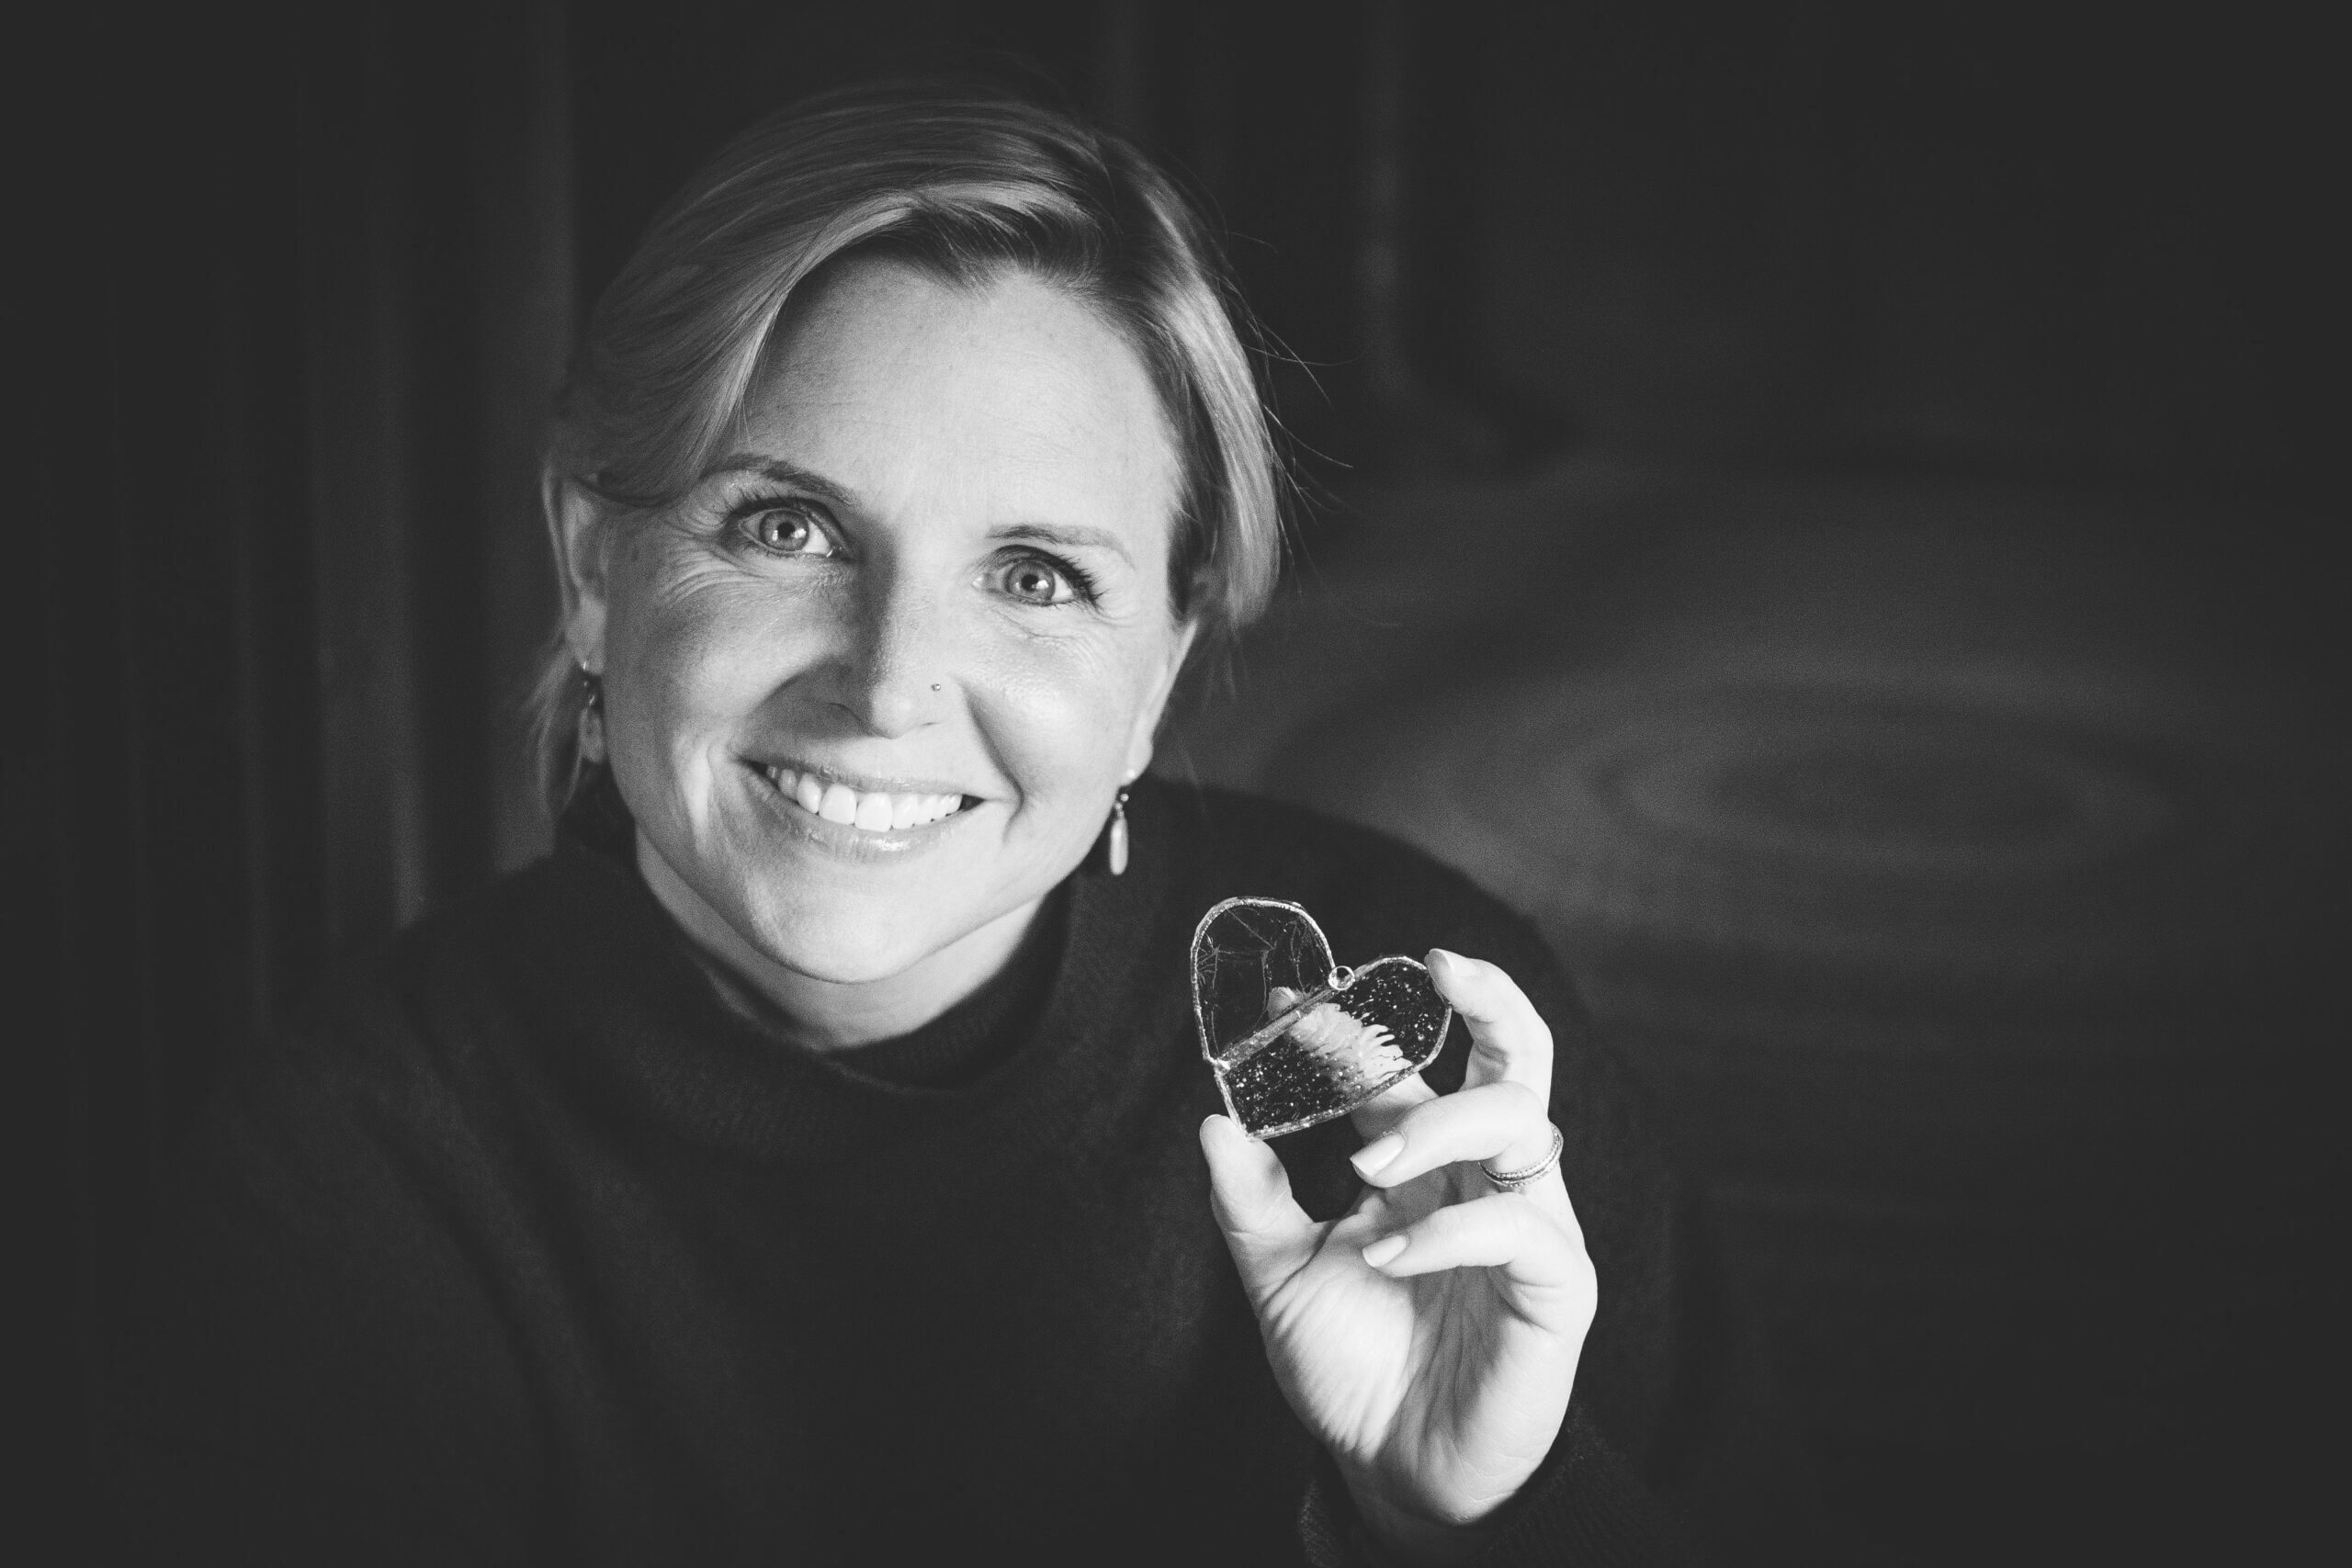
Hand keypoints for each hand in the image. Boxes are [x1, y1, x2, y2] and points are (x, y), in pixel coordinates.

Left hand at [1199, 950, 1595, 1564]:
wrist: (1396, 1470)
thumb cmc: (1353, 1369)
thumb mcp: (1280, 1279)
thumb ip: (1250, 1203)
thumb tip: (1214, 1120)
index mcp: (1423, 1160)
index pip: (1400, 1065)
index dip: (1349, 1024)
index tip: (1284, 998)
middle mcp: (1481, 1175)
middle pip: (1516, 1055)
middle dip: (1488, 995)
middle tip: (1433, 964)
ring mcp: (1527, 1222)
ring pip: (1520, 1118)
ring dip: (1439, 1122)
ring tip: (1368, 1168)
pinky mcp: (1556, 1282)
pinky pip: (1520, 1226)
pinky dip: (1447, 1229)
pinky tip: (1388, 1256)